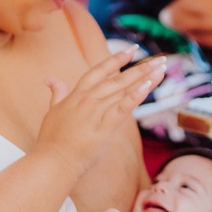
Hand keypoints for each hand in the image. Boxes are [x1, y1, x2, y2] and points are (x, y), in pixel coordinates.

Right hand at [34, 49, 165, 176]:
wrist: (52, 162)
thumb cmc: (52, 140)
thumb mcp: (52, 111)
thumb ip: (57, 93)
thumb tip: (50, 78)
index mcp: (77, 95)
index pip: (99, 70)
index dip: (117, 59)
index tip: (133, 49)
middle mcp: (88, 99)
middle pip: (118, 79)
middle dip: (141, 68)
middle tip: (160, 59)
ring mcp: (95, 112)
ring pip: (123, 91)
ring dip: (144, 79)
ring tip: (161, 69)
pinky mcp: (103, 128)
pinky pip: (122, 108)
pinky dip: (135, 96)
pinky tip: (147, 86)